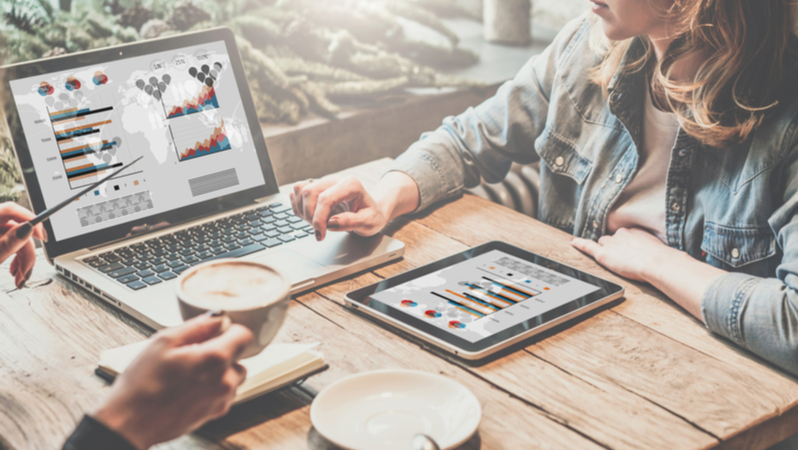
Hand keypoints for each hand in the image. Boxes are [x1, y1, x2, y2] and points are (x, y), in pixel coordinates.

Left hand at [0, 203, 46, 288]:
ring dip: (22, 260)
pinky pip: (9, 247)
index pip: (11, 210)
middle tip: (26, 271)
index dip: (30, 219)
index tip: (41, 236)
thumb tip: (27, 228)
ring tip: (19, 278)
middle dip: (26, 253)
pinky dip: (15, 260)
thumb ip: (8, 243)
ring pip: (16, 241)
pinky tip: (13, 271)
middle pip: (17, 230)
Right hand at [93, 313, 253, 449]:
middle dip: (221, 351)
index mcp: (215, 359)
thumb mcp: (164, 342)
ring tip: (188, 373)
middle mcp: (225, 381)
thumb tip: (218, 318)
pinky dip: (212, 387)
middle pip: (239, 356)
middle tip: (192, 354)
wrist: (130, 424)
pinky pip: (223, 392)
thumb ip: (197, 326)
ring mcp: (221, 399)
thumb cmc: (142, 385)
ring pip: (232, 375)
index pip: (245, 335)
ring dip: (217, 370)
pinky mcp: (215, 413)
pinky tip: (188, 388)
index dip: (230, 329)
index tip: (214, 331)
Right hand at [290, 176, 389, 240]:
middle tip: (319, 230)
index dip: (319, 219)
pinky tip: (310, 216)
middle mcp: (336, 180)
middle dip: (309, 214)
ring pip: (300, 189)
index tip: (320, 234)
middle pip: (309, 191)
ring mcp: (325, 182)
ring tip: (315, 223)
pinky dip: (298, 206)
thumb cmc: (371, 216)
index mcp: (351, 185)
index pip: (326, 198)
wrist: (372, 211)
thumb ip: (351, 222)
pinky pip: (298, 192)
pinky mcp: (317, 188)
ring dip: (302, 209)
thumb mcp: (369, 222)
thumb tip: (331, 223)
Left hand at [570, 227, 668, 281]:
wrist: (657, 262)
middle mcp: (621, 234)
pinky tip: (573, 242)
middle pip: (611, 239)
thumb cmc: (662, 258)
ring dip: (605, 251)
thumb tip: (654, 255)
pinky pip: (588, 246)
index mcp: (634, 231)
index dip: (623, 244)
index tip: (628, 249)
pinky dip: (580, 244)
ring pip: (603, 244)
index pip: (623, 236)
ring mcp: (611, 243)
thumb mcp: (658, 248)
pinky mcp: (604, 254)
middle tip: (622, 258)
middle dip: (613, 247)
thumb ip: (650, 248)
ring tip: (612, 260)